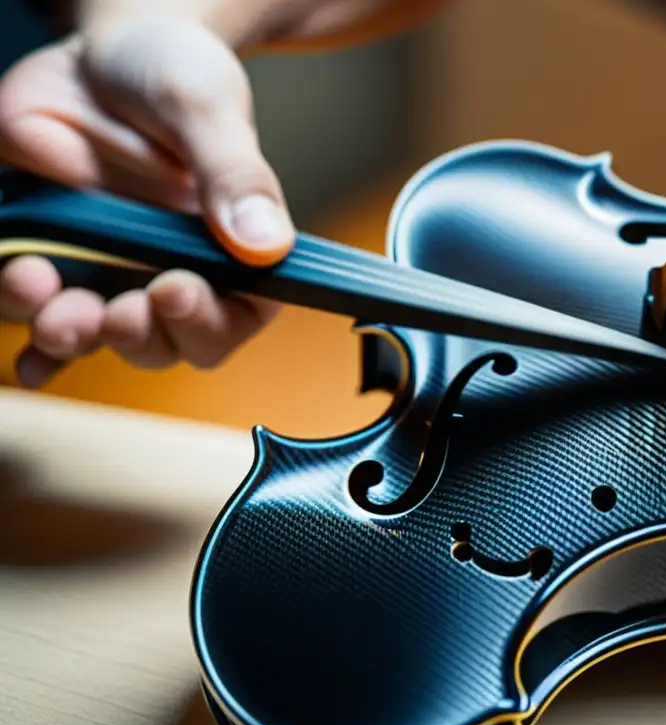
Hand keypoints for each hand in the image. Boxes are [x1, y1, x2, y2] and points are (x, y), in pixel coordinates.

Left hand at [0, 0, 443, 386]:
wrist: (105, 50)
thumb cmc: (174, 74)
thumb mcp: (206, 108)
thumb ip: (235, 175)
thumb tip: (267, 245)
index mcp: (230, 249)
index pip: (236, 314)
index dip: (208, 321)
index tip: (174, 289)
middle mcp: (172, 270)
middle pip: (163, 341)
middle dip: (137, 335)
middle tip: (118, 310)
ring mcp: (107, 269)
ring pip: (94, 334)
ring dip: (71, 333)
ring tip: (47, 296)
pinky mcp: (50, 255)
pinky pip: (38, 314)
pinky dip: (33, 348)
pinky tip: (25, 361)